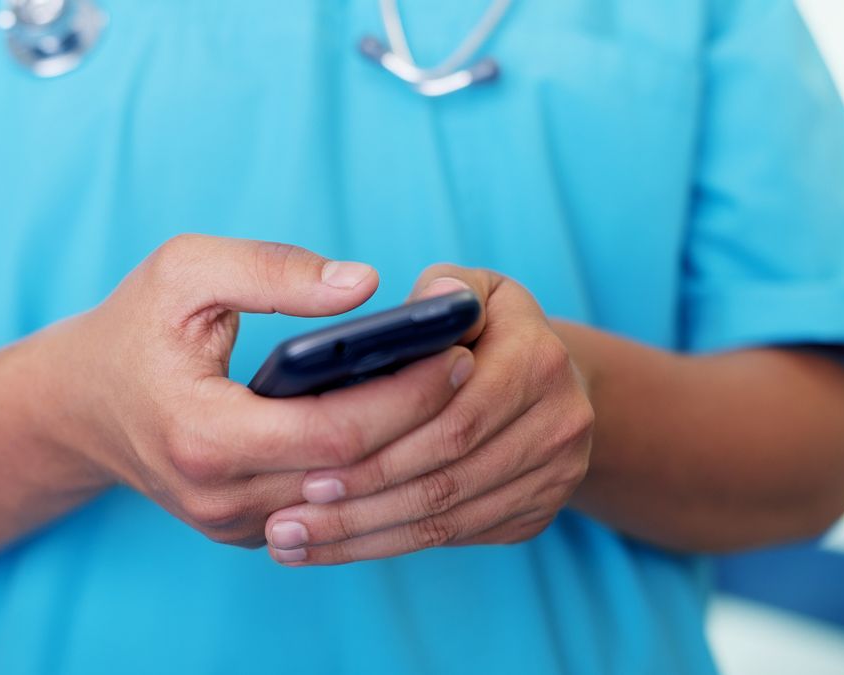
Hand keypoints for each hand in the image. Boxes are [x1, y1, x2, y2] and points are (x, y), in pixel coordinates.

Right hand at [31, 235, 472, 546]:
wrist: (78, 405)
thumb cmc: (132, 329)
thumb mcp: (185, 271)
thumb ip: (272, 270)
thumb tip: (364, 284)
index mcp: (203, 435)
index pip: (335, 435)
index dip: (404, 397)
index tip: (453, 354)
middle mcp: (220, 498)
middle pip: (354, 477)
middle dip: (422, 426)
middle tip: (470, 371)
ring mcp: (234, 525)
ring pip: (349, 503)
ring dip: (404, 453)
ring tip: (448, 397)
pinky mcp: (247, 531)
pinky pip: (327, 509)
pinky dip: (370, 472)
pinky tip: (404, 426)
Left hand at [263, 265, 593, 563]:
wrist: (543, 377)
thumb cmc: (479, 324)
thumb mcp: (466, 287)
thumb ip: (439, 290)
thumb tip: (417, 308)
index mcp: (537, 359)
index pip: (449, 418)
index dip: (376, 448)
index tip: (308, 468)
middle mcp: (560, 422)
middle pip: (443, 479)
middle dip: (358, 504)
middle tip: (283, 521)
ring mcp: (556, 475)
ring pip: (444, 519)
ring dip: (362, 538)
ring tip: (292, 544)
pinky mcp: (538, 513)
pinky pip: (454, 536)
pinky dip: (389, 546)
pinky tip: (332, 548)